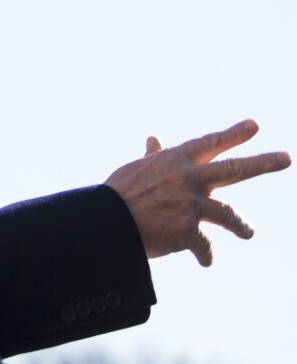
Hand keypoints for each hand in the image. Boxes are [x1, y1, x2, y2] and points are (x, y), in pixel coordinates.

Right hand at [104, 119, 289, 265]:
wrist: (108, 223)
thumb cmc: (118, 195)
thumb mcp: (136, 170)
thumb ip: (153, 157)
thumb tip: (154, 139)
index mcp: (175, 160)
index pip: (210, 143)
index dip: (234, 134)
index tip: (255, 126)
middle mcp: (189, 178)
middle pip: (235, 169)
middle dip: (263, 163)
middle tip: (287, 158)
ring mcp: (192, 204)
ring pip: (230, 214)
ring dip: (242, 225)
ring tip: (248, 232)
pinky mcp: (190, 231)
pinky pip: (205, 247)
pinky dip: (205, 255)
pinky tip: (205, 261)